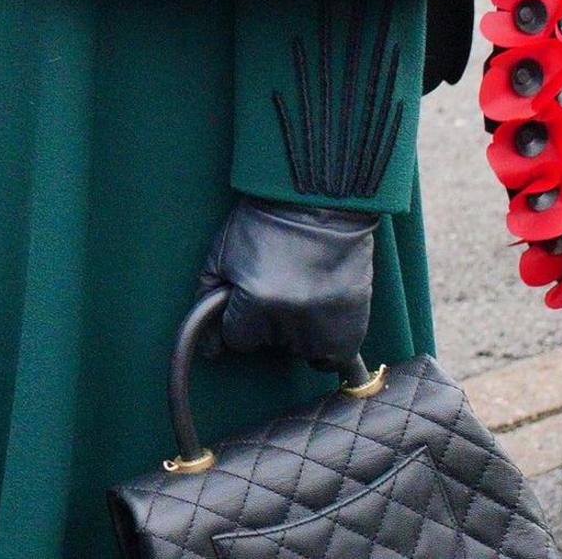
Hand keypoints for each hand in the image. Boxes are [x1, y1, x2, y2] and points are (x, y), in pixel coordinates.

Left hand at [200, 198, 379, 373]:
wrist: (320, 203)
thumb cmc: (265, 223)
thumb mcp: (222, 254)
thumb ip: (208, 302)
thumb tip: (211, 350)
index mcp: (257, 300)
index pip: (238, 338)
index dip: (239, 318)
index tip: (248, 298)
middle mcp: (292, 318)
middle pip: (269, 342)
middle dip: (267, 320)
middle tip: (279, 285)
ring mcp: (325, 325)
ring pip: (300, 350)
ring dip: (297, 332)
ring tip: (302, 294)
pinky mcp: (353, 325)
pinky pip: (336, 359)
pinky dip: (327, 349)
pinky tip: (322, 329)